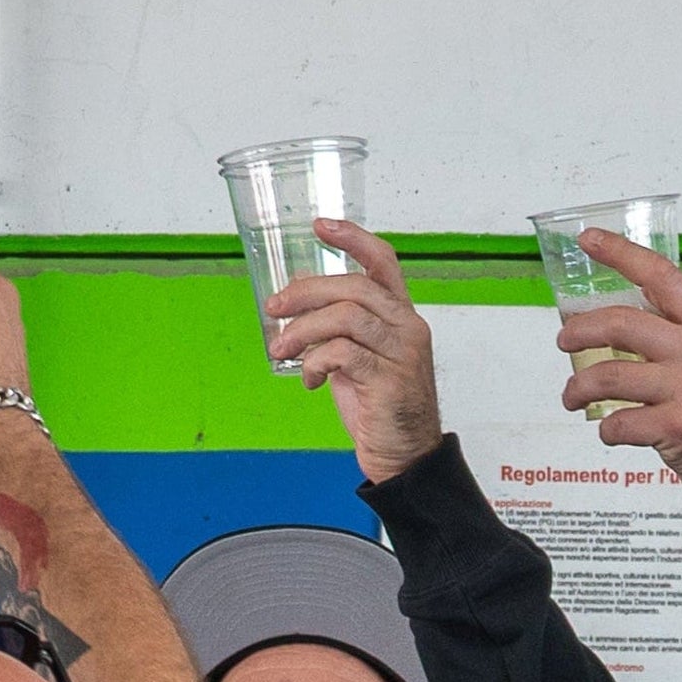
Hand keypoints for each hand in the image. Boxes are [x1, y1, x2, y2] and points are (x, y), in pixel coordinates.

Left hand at [263, 221, 442, 480]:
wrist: (403, 456)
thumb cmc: (379, 407)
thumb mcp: (353, 358)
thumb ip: (334, 329)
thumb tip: (293, 302)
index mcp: (400, 315)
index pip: (383, 261)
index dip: (352, 239)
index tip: (320, 225)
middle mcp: (407, 327)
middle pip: (354, 287)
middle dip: (305, 293)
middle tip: (273, 308)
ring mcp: (402, 352)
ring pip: (346, 317)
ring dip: (302, 331)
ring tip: (282, 350)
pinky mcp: (389, 380)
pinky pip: (342, 354)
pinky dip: (314, 363)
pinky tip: (309, 380)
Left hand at [554, 231, 681, 522]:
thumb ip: (672, 334)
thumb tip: (613, 321)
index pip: (661, 275)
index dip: (621, 253)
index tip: (587, 239)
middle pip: (620, 324)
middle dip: (579, 331)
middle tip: (563, 341)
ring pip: (606, 376)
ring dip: (577, 388)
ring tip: (573, 397)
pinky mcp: (676, 427)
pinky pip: (616, 422)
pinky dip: (604, 429)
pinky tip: (611, 430)